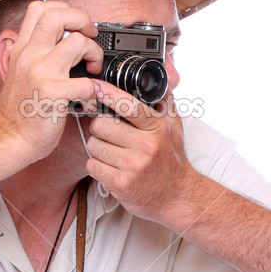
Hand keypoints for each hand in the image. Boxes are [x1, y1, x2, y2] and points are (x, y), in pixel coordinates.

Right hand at [0, 0, 104, 167]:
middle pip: (57, 15)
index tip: (76, 26)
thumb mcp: (18, 73)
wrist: (9, 140)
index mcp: (23, 49)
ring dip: (94, 53)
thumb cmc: (18, 112)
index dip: (65, 10)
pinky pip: (86, 82)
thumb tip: (53, 42)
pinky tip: (89, 98)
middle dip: (82, 20)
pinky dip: (94, 90)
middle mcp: (30, 56)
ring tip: (92, 69)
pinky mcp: (53, 94)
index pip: (41, 8)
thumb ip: (33, 54)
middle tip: (90, 38)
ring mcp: (41, 73)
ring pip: (77, 42)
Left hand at [84, 82, 200, 225]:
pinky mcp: (121, 184)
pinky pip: (93, 166)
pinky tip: (110, 168)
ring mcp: (133, 166)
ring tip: (112, 154)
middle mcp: (146, 146)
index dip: (107, 94)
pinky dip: (97, 166)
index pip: (127, 105)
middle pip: (100, 125)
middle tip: (109, 135)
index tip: (96, 87)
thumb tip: (160, 75)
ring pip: (93, 146)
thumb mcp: (174, 128)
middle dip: (100, 129)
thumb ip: (165, 102)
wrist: (178, 197)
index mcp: (157, 128)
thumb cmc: (172, 160)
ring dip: (98, 149)